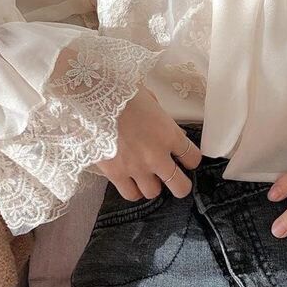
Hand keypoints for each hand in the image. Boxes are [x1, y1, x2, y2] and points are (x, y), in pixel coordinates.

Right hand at [94, 83, 201, 200]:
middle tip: (173, 179)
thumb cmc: (121, 92)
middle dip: (179, 184)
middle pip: (180, 186)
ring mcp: (136, 167)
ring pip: (153, 193)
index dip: (191, 161)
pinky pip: (130, 194)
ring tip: (146, 177)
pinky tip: (130, 180)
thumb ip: (162, 118)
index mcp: (169, 134)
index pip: (193, 158)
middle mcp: (157, 155)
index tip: (186, 159)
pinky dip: (132, 189)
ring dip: (152, 185)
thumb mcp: (150, 100)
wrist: (92, 98)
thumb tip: (168, 128)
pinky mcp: (116, 174)